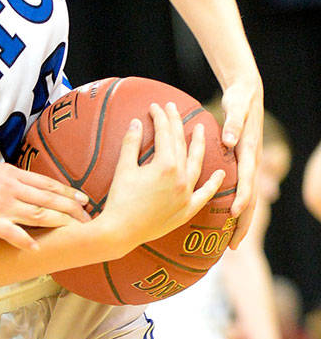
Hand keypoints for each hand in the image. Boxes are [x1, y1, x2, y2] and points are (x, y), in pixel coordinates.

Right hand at [0, 162, 88, 250]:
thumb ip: (3, 178)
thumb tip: (16, 181)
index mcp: (9, 174)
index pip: (46, 183)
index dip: (68, 191)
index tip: (83, 198)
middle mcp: (9, 188)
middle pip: (50, 199)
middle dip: (72, 209)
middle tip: (89, 218)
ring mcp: (0, 206)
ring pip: (39, 214)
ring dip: (60, 223)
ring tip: (75, 232)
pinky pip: (14, 234)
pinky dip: (28, 242)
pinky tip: (38, 249)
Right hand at [99, 103, 223, 253]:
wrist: (120, 232)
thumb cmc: (119, 200)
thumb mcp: (123, 169)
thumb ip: (132, 143)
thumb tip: (137, 122)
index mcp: (165, 165)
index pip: (166, 133)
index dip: (160, 117)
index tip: (155, 106)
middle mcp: (181, 177)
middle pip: (181, 144)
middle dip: (176, 123)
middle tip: (173, 108)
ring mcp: (186, 194)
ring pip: (197, 163)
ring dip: (200, 145)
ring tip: (200, 129)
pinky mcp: (187, 209)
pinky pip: (205, 194)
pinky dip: (213, 184)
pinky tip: (220, 173)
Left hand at [220, 75, 262, 242]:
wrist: (249, 92)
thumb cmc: (240, 99)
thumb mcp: (236, 106)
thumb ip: (233, 122)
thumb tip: (229, 140)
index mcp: (249, 151)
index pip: (247, 180)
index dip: (241, 198)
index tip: (233, 214)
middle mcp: (252, 161)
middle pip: (251, 197)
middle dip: (244, 222)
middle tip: (234, 246)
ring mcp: (250, 165)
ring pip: (249, 198)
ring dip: (241, 221)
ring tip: (232, 243)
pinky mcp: (245, 165)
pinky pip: (243, 191)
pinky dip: (238, 208)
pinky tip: (227, 222)